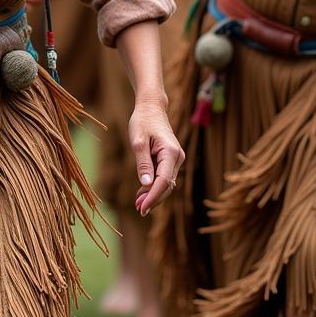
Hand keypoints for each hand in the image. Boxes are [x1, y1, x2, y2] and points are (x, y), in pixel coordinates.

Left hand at [129, 101, 184, 215]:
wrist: (151, 108)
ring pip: (166, 183)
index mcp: (171, 152)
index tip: (142, 207)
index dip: (153, 196)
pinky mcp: (170, 160)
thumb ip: (143, 163)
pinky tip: (142, 194)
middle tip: (138, 209)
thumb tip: (146, 184)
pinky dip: (154, 186)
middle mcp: (177, 157)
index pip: (164, 181)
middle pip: (167, 185)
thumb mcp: (138, 141)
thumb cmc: (143, 121)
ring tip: (138, 204)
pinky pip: (164, 177)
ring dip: (153, 195)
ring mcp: (175, 159)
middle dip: (153, 199)